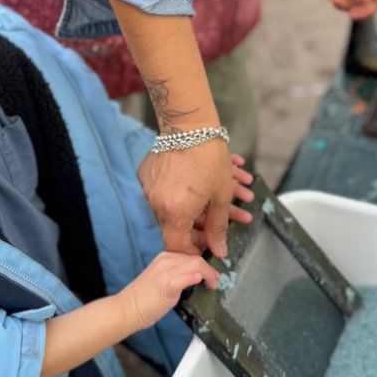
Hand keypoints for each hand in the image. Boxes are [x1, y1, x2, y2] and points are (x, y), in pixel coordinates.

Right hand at [119, 251, 219, 332]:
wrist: (127, 309)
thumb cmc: (144, 298)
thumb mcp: (163, 279)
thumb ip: (178, 274)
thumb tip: (195, 276)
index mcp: (165, 257)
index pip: (191, 256)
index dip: (205, 265)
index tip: (212, 275)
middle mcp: (166, 261)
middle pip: (195, 259)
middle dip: (210, 270)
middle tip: (216, 281)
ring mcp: (165, 272)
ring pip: (193, 265)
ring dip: (208, 274)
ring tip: (213, 284)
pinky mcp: (164, 286)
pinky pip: (181, 278)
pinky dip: (192, 278)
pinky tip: (200, 280)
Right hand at [137, 138, 236, 256]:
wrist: (189, 125)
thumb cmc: (209, 158)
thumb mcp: (220, 195)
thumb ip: (218, 227)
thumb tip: (219, 251)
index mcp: (174, 212)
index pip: (177, 246)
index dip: (192, 250)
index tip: (206, 247)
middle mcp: (157, 204)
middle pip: (177, 227)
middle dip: (203, 226)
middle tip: (221, 221)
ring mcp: (150, 190)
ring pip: (175, 208)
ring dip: (200, 207)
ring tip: (228, 198)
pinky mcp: (148, 177)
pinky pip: (166, 193)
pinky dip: (186, 194)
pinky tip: (206, 186)